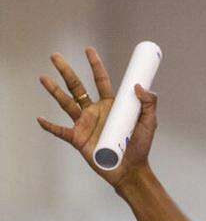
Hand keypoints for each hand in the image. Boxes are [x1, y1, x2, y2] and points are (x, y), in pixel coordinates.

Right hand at [36, 46, 158, 188]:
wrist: (131, 169)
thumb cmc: (140, 146)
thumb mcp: (149, 122)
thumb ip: (149, 103)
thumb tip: (140, 86)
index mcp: (111, 104)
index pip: (101, 80)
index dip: (95, 65)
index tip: (88, 50)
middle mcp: (95, 111)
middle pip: (77, 87)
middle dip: (66, 71)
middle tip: (55, 56)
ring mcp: (85, 124)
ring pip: (65, 103)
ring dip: (54, 91)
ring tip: (43, 78)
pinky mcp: (78, 139)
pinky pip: (60, 131)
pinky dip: (50, 126)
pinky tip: (40, 119)